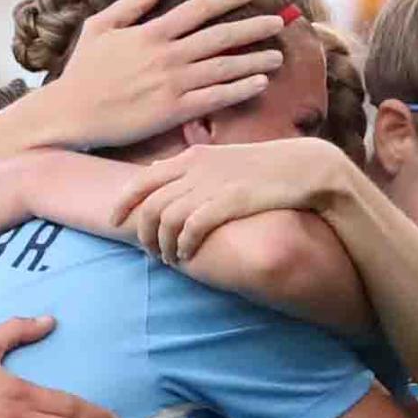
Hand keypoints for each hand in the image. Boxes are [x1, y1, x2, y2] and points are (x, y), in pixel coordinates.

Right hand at [46, 0, 285, 148]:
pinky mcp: (172, 111)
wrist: (71, 114)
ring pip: (224, 67)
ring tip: (278, 56)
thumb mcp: (101, 26)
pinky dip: (239, 90)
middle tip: (280, 22)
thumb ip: (134, 3)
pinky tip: (259, 84)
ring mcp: (172, 83)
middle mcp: (168, 54)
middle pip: (221, 36)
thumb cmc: (83, 72)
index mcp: (152, 31)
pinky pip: (215, 98)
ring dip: (255, 60)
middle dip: (254, 28)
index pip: (200, 9)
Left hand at [111, 137, 354, 261]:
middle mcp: (195, 168)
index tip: (115, 221)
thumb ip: (190, 171)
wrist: (302, 167)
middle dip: (143, 234)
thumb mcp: (220, 161)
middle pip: (149, 205)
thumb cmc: (261, 168)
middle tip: (149, 252)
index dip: (123, 203)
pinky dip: (182, 246)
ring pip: (166, 220)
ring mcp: (211, 185)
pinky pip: (190, 229)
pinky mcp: (228, 202)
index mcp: (191, 157)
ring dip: (162, 246)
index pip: (142, 179)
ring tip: (169, 259)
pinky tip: (186, 256)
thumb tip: (161, 180)